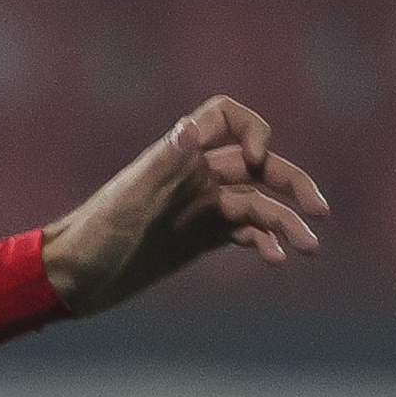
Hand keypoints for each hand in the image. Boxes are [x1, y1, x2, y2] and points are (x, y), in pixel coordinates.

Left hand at [40, 97, 327, 316]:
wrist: (74, 278)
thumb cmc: (95, 236)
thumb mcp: (130, 201)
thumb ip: (163, 164)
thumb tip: (189, 129)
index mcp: (179, 155)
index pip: (227, 118)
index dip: (252, 130)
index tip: (252, 163)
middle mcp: (196, 175)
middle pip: (259, 165)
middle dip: (292, 183)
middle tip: (321, 211)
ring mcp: (201, 206)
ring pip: (259, 204)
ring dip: (287, 223)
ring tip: (309, 250)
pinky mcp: (201, 236)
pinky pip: (245, 232)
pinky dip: (265, 242)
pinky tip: (276, 261)